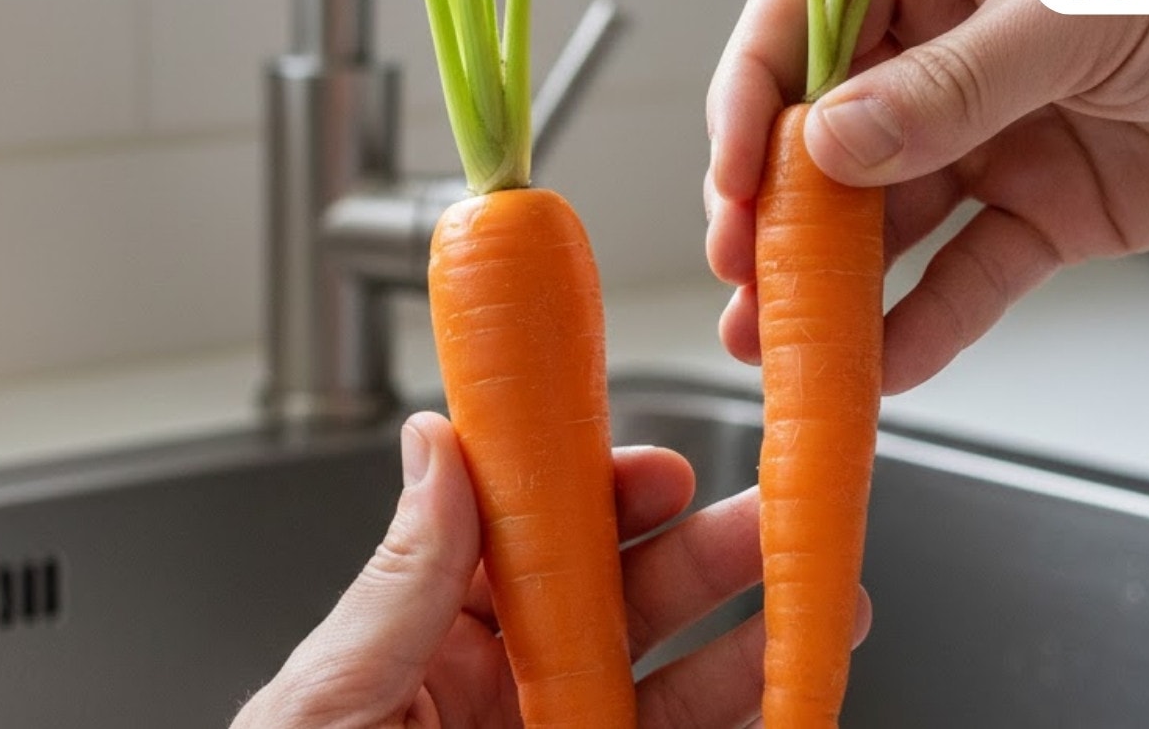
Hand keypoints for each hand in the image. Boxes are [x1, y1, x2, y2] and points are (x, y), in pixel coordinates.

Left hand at [232, 413, 870, 727]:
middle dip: (700, 556)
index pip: (524, 543)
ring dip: (745, 639)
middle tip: (770, 519)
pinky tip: (783, 690)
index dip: (596, 498)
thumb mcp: (328, 698)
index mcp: (418, 645)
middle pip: (614, 605)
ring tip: (819, 599)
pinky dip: (735, 717)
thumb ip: (401, 581)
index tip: (658, 471)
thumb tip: (436, 447)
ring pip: (662, 685)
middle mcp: (491, 694)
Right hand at [707, 0, 1148, 392]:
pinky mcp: (1041, 210)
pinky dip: (926, 323)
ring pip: (886, 220)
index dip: (753, 101)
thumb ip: (952, 85)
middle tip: (743, 279)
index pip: (802, 22)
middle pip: (829, 137)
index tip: (733, 179)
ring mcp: (990, 134)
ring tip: (783, 342)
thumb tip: (826, 142)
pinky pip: (967, 275)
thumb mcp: (1080, 4)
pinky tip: (884, 366)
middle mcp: (945, 49)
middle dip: (777, 212)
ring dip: (832, 283)